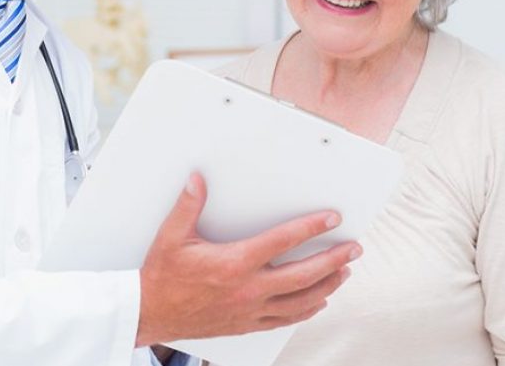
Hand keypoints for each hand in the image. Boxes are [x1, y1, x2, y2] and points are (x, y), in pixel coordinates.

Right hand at [136, 172, 360, 346]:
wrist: (150, 313)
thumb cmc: (162, 277)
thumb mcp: (171, 237)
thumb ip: (189, 206)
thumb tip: (198, 180)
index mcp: (235, 264)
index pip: (283, 241)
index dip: (311, 227)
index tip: (331, 218)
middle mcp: (248, 289)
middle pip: (304, 275)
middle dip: (334, 260)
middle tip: (353, 248)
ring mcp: (250, 310)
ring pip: (300, 300)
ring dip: (327, 285)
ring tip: (344, 272)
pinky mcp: (246, 324)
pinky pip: (285, 319)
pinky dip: (307, 310)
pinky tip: (318, 302)